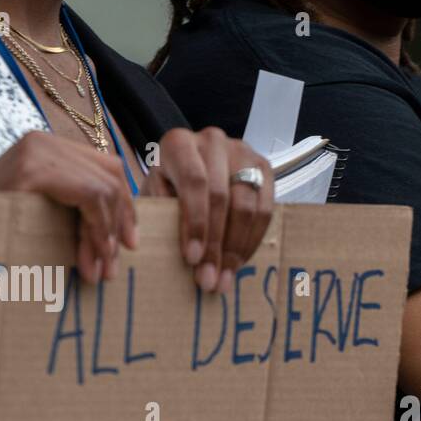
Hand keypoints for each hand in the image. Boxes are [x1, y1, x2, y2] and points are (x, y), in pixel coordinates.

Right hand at [0, 130, 136, 285]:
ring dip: (106, 236)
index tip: (128, 245)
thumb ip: (76, 213)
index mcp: (46, 148)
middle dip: (118, 224)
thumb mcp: (42, 217)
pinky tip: (92, 258)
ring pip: (104, 188)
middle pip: (112, 174)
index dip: (124, 207)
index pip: (107, 167)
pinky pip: (90, 195)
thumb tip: (126, 237)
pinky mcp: (33, 169)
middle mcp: (42, 140)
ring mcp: (37, 149)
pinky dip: (97, 230)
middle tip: (112, 267)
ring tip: (98, 271)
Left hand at [142, 127, 272, 292]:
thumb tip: (174, 254)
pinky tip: (239, 261)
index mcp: (179, 144)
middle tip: (210, 279)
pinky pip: (265, 210)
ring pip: (247, 206)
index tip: (192, 259)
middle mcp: (213, 141)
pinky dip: (253, 240)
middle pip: (222, 197)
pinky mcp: (264, 168)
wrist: (192, 166)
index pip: (195, 183)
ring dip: (236, 248)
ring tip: (226, 277)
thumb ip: (160, 215)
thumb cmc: (168, 186)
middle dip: (216, 245)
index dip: (196, 223)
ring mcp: (243, 152)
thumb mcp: (155, 196)